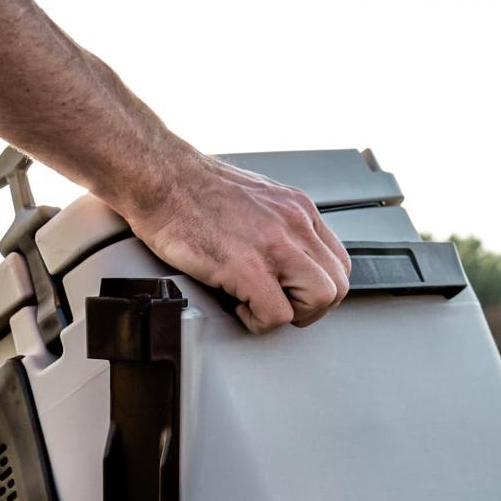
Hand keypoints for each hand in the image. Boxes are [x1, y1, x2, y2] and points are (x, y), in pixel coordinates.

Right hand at [122, 154, 352, 332]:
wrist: (162, 179)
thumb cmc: (193, 189)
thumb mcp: (255, 198)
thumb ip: (277, 225)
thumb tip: (281, 256)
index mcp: (298, 209)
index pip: (338, 262)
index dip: (317, 287)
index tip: (291, 292)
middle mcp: (294, 224)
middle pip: (336, 286)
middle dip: (309, 308)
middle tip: (276, 306)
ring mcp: (274, 245)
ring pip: (319, 300)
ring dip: (289, 315)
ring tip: (258, 307)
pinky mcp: (247, 268)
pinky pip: (277, 315)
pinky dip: (257, 321)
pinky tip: (236, 305)